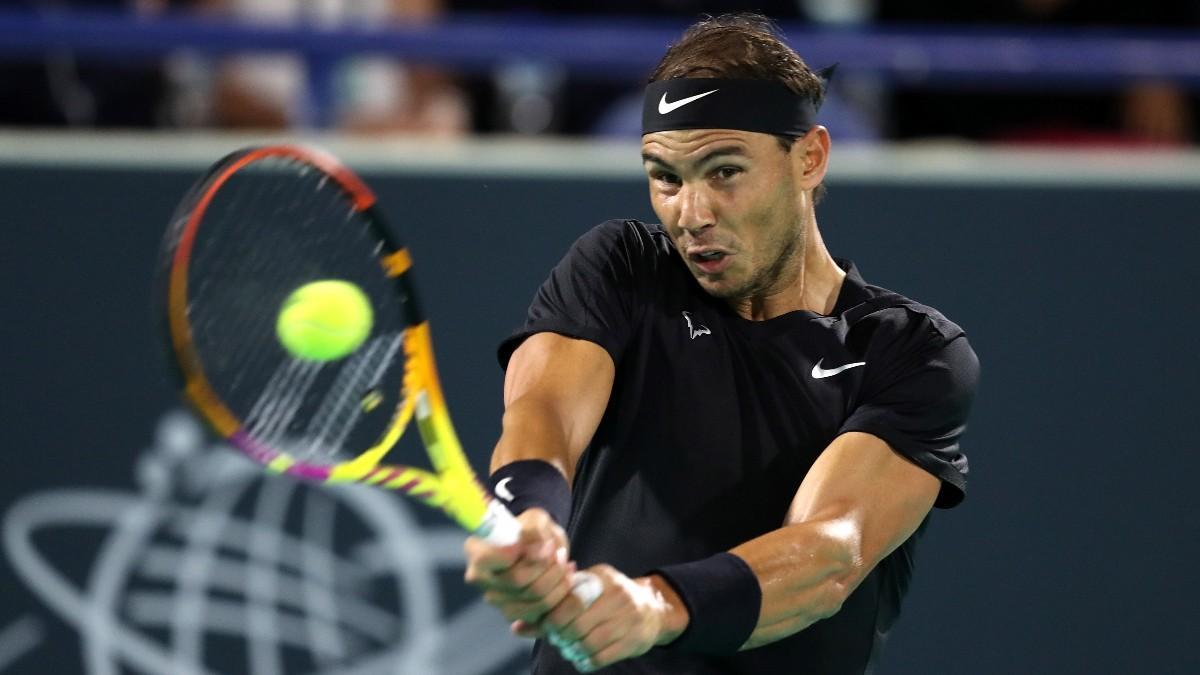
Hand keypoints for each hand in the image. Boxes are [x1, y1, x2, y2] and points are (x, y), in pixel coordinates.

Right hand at [463, 508, 575, 625]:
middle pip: (518, 581)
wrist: (537, 547)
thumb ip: (535, 531)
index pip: (494, 559)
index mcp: (477, 550)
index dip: (525, 554)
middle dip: (547, 567)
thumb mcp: (535, 520)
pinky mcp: (512, 613)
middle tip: (561, 554)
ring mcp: (495, 599)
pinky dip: (559, 596)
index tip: (547, 545)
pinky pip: (541, 613)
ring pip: (533, 599)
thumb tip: (539, 547)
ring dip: (557, 582)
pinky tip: (565, 579)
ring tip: (566, 565)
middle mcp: (480, 578)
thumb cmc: (532, 530)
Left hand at [515, 566, 688, 671]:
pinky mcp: (634, 641)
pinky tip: (581, 657)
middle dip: (560, 636)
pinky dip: (584, 661)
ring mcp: (628, 618)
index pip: (570, 599)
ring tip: (568, 648)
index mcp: (601, 578)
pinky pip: (600, 658)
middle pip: (576, 623)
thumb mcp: (586, 591)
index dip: (552, 617)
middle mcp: (617, 595)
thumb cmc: (608, 599)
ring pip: (587, 643)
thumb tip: (516, 627)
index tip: (548, 625)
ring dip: (571, 650)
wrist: (653, 608)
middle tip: (557, 639)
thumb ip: (553, 606)